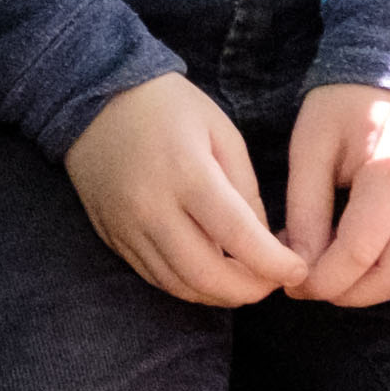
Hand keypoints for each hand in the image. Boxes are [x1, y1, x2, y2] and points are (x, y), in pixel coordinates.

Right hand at [67, 75, 302, 306]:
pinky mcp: (111, 236)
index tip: (297, 270)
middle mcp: (152, 207)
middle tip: (272, 284)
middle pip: (206, 275)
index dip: (273, 263)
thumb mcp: (221, 131)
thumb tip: (263, 241)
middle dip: (248, 291)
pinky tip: (208, 276)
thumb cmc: (167, 106)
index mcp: (187, 173)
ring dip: (218, 295)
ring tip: (244, 283)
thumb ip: (246, 188)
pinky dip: (186, 286)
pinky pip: (153, 276)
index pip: (237, 236)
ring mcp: (126, 227)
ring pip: (177, 285)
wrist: (91, 95)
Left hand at [279, 81, 389, 307]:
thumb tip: (298, 267)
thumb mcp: (311, 148)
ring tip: (320, 275)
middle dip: (346, 294)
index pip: (358, 253)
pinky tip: (342, 259)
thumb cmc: (344, 105)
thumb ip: (306, 209)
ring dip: (363, 289)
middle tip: (304, 287)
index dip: (321, 279)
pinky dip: (377, 271)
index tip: (288, 283)